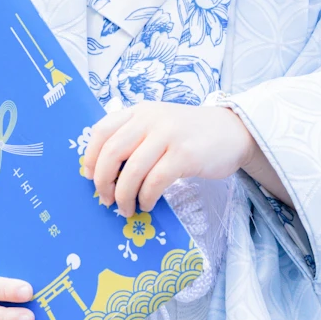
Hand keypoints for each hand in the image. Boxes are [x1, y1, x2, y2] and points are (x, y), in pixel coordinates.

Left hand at [82, 102, 254, 216]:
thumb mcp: (158, 125)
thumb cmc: (189, 134)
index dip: (90, 157)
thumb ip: (134, 138)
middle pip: (112, 152)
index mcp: (139, 111)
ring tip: (126, 209)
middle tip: (105, 199)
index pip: (102, 130)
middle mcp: (151, 118)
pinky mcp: (185, 154)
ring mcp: (169, 135)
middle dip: (104, 181)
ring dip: (124, 196)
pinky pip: (155, 181)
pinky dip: (146, 197)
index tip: (88, 178)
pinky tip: (147, 204)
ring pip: (133, 170)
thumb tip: (102, 172)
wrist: (231, 131)